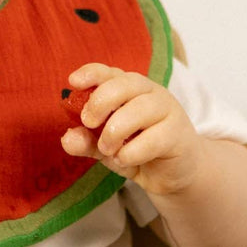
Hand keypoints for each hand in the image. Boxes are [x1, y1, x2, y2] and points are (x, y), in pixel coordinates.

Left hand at [60, 63, 206, 196]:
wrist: (176, 174)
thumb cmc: (139, 151)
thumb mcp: (106, 147)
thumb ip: (87, 141)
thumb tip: (67, 138)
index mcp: (131, 89)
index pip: (110, 72)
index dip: (92, 74)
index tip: (73, 82)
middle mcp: (150, 93)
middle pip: (125, 84)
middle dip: (100, 102)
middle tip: (89, 123)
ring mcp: (167, 111)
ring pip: (139, 110)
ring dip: (114, 132)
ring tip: (107, 149)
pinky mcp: (178, 134)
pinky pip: (153, 139)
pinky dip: (131, 152)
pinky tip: (125, 159)